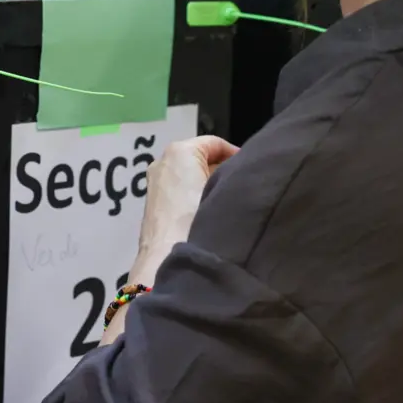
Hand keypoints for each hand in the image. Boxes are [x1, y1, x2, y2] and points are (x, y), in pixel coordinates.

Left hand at [131, 136, 239, 282]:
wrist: (164, 259)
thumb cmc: (196, 218)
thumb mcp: (222, 189)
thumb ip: (233, 176)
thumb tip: (241, 178)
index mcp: (179, 151)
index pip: (216, 143)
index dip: (237, 154)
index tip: (251, 172)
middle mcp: (162, 161)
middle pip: (201, 159)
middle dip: (222, 170)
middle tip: (242, 188)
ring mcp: (154, 183)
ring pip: (190, 176)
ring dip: (209, 185)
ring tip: (227, 203)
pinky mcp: (152, 204)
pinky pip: (179, 191)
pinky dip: (194, 197)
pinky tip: (208, 214)